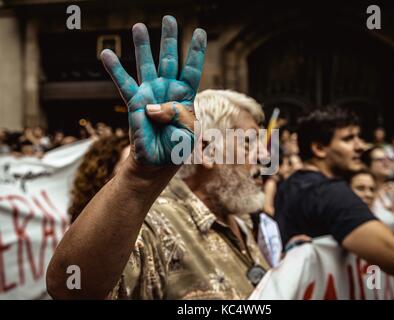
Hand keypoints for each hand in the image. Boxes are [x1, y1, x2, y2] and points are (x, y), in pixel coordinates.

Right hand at [100, 16, 205, 164]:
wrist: (158, 163)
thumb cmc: (176, 147)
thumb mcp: (187, 131)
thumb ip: (175, 115)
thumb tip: (150, 105)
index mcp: (185, 96)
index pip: (191, 69)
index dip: (195, 51)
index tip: (199, 32)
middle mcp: (167, 91)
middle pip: (169, 59)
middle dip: (169, 39)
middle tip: (169, 18)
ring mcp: (150, 94)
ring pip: (146, 65)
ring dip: (142, 46)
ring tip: (138, 26)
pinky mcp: (134, 103)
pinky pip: (123, 84)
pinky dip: (115, 69)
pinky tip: (106, 53)